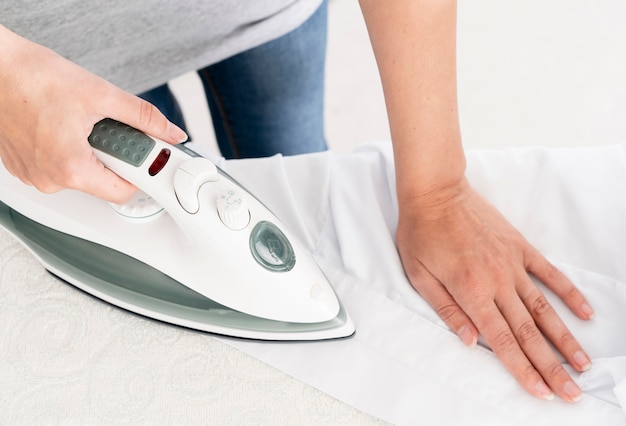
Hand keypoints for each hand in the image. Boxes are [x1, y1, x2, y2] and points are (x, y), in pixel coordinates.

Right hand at [0, 26, 186, 202]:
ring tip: (78, 121)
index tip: (150, 156)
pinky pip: (60, 166)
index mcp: (71, 169)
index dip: (141, 171)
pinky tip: (62, 125)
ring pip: (82, 173)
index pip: (124, 190)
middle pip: (104, 181)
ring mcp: (34, 175)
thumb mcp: (101, 95)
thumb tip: (170, 133)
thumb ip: (144, 118)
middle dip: (115, 155)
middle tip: (109, 127)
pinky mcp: (24, 167)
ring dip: (91, 151)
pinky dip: (70, 149)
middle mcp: (50, 180)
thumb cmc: (33, 78)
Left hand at [396, 177, 593, 401]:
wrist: (436, 192)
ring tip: (583, 363)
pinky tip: (584, 312)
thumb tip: (470, 342)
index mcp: (471, 292)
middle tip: (573, 391)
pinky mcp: (519, 247)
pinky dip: (568, 293)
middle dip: (552, 366)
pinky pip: (549, 273)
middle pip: (529, 332)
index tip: (542, 391)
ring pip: (544, 308)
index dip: (523, 369)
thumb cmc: (421, 234)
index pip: (502, 340)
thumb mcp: (420, 276)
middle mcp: (497, 281)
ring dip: (565, 338)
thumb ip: (447, 311)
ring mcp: (512, 263)